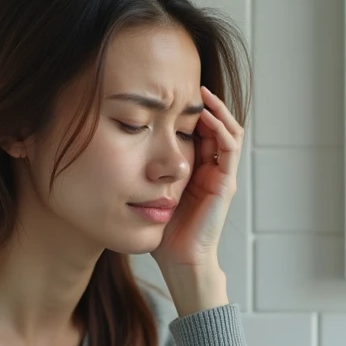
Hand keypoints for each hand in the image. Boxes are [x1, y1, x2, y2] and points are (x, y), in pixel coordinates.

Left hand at [151, 86, 243, 270]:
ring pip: (229, 131)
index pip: (200, 131)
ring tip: (201, 92)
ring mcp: (222, 175)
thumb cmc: (163, 230)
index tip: (171, 92)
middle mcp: (213, 169)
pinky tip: (205, 115)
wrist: (180, 260)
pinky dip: (221, 127)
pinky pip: (230, 148)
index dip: (190, 110)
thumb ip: (143, 169)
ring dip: (217, 110)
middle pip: (216, 126)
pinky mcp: (226, 183)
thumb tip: (116, 143)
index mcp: (196, 170)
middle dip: (205, 104)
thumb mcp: (149, 189)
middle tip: (188, 85)